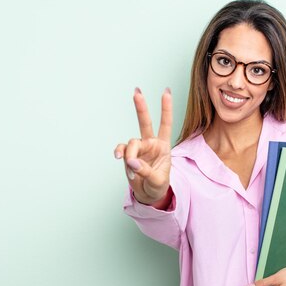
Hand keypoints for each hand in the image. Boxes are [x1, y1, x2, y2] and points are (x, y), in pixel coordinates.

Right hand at [114, 87, 172, 205]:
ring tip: (132, 168)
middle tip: (137, 92)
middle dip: (141, 107)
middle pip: (145, 122)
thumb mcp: (158, 181)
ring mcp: (138, 148)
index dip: (166, 109)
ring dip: (130, 154)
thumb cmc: (158, 185)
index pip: (166, 124)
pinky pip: (122, 149)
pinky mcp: (128, 155)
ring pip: (131, 143)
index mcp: (163, 146)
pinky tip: (119, 158)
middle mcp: (151, 143)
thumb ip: (146, 171)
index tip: (166, 92)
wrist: (148, 194)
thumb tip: (133, 162)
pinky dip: (120, 153)